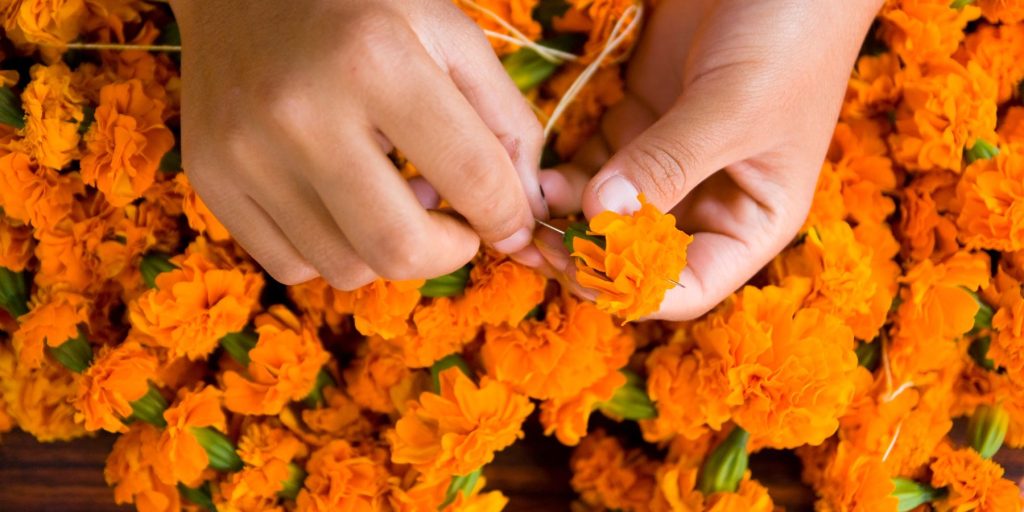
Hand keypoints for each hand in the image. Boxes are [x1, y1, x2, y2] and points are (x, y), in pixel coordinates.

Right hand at [169, 0, 546, 288]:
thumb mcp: (447, 32)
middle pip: (397, 249)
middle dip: (448, 252)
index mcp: (375, 60)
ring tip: (390, 194)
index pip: (471, 177)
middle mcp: (300, 112)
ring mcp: (244, 151)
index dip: (509, 217)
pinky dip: (332, 250)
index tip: (512, 223)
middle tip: (457, 226)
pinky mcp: (209, 178)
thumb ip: (504, 119)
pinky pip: (292, 265)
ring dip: (387, 249)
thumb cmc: (358, 5)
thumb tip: (528, 212)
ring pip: (346, 268)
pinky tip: (338, 200)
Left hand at [537, 0, 882, 319]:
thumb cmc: (789, 35)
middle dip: (589, 258)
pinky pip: (596, 166)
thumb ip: (669, 165)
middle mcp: (709, 200)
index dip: (635, 291)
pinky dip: (567, 177)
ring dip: (568, 221)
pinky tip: (540, 176)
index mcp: (752, 219)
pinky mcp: (642, 123)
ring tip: (526, 214)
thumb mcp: (734, 107)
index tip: (580, 272)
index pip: (689, 286)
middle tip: (535, 248)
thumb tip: (602, 216)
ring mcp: (670, 163)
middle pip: (639, 258)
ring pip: (609, 216)